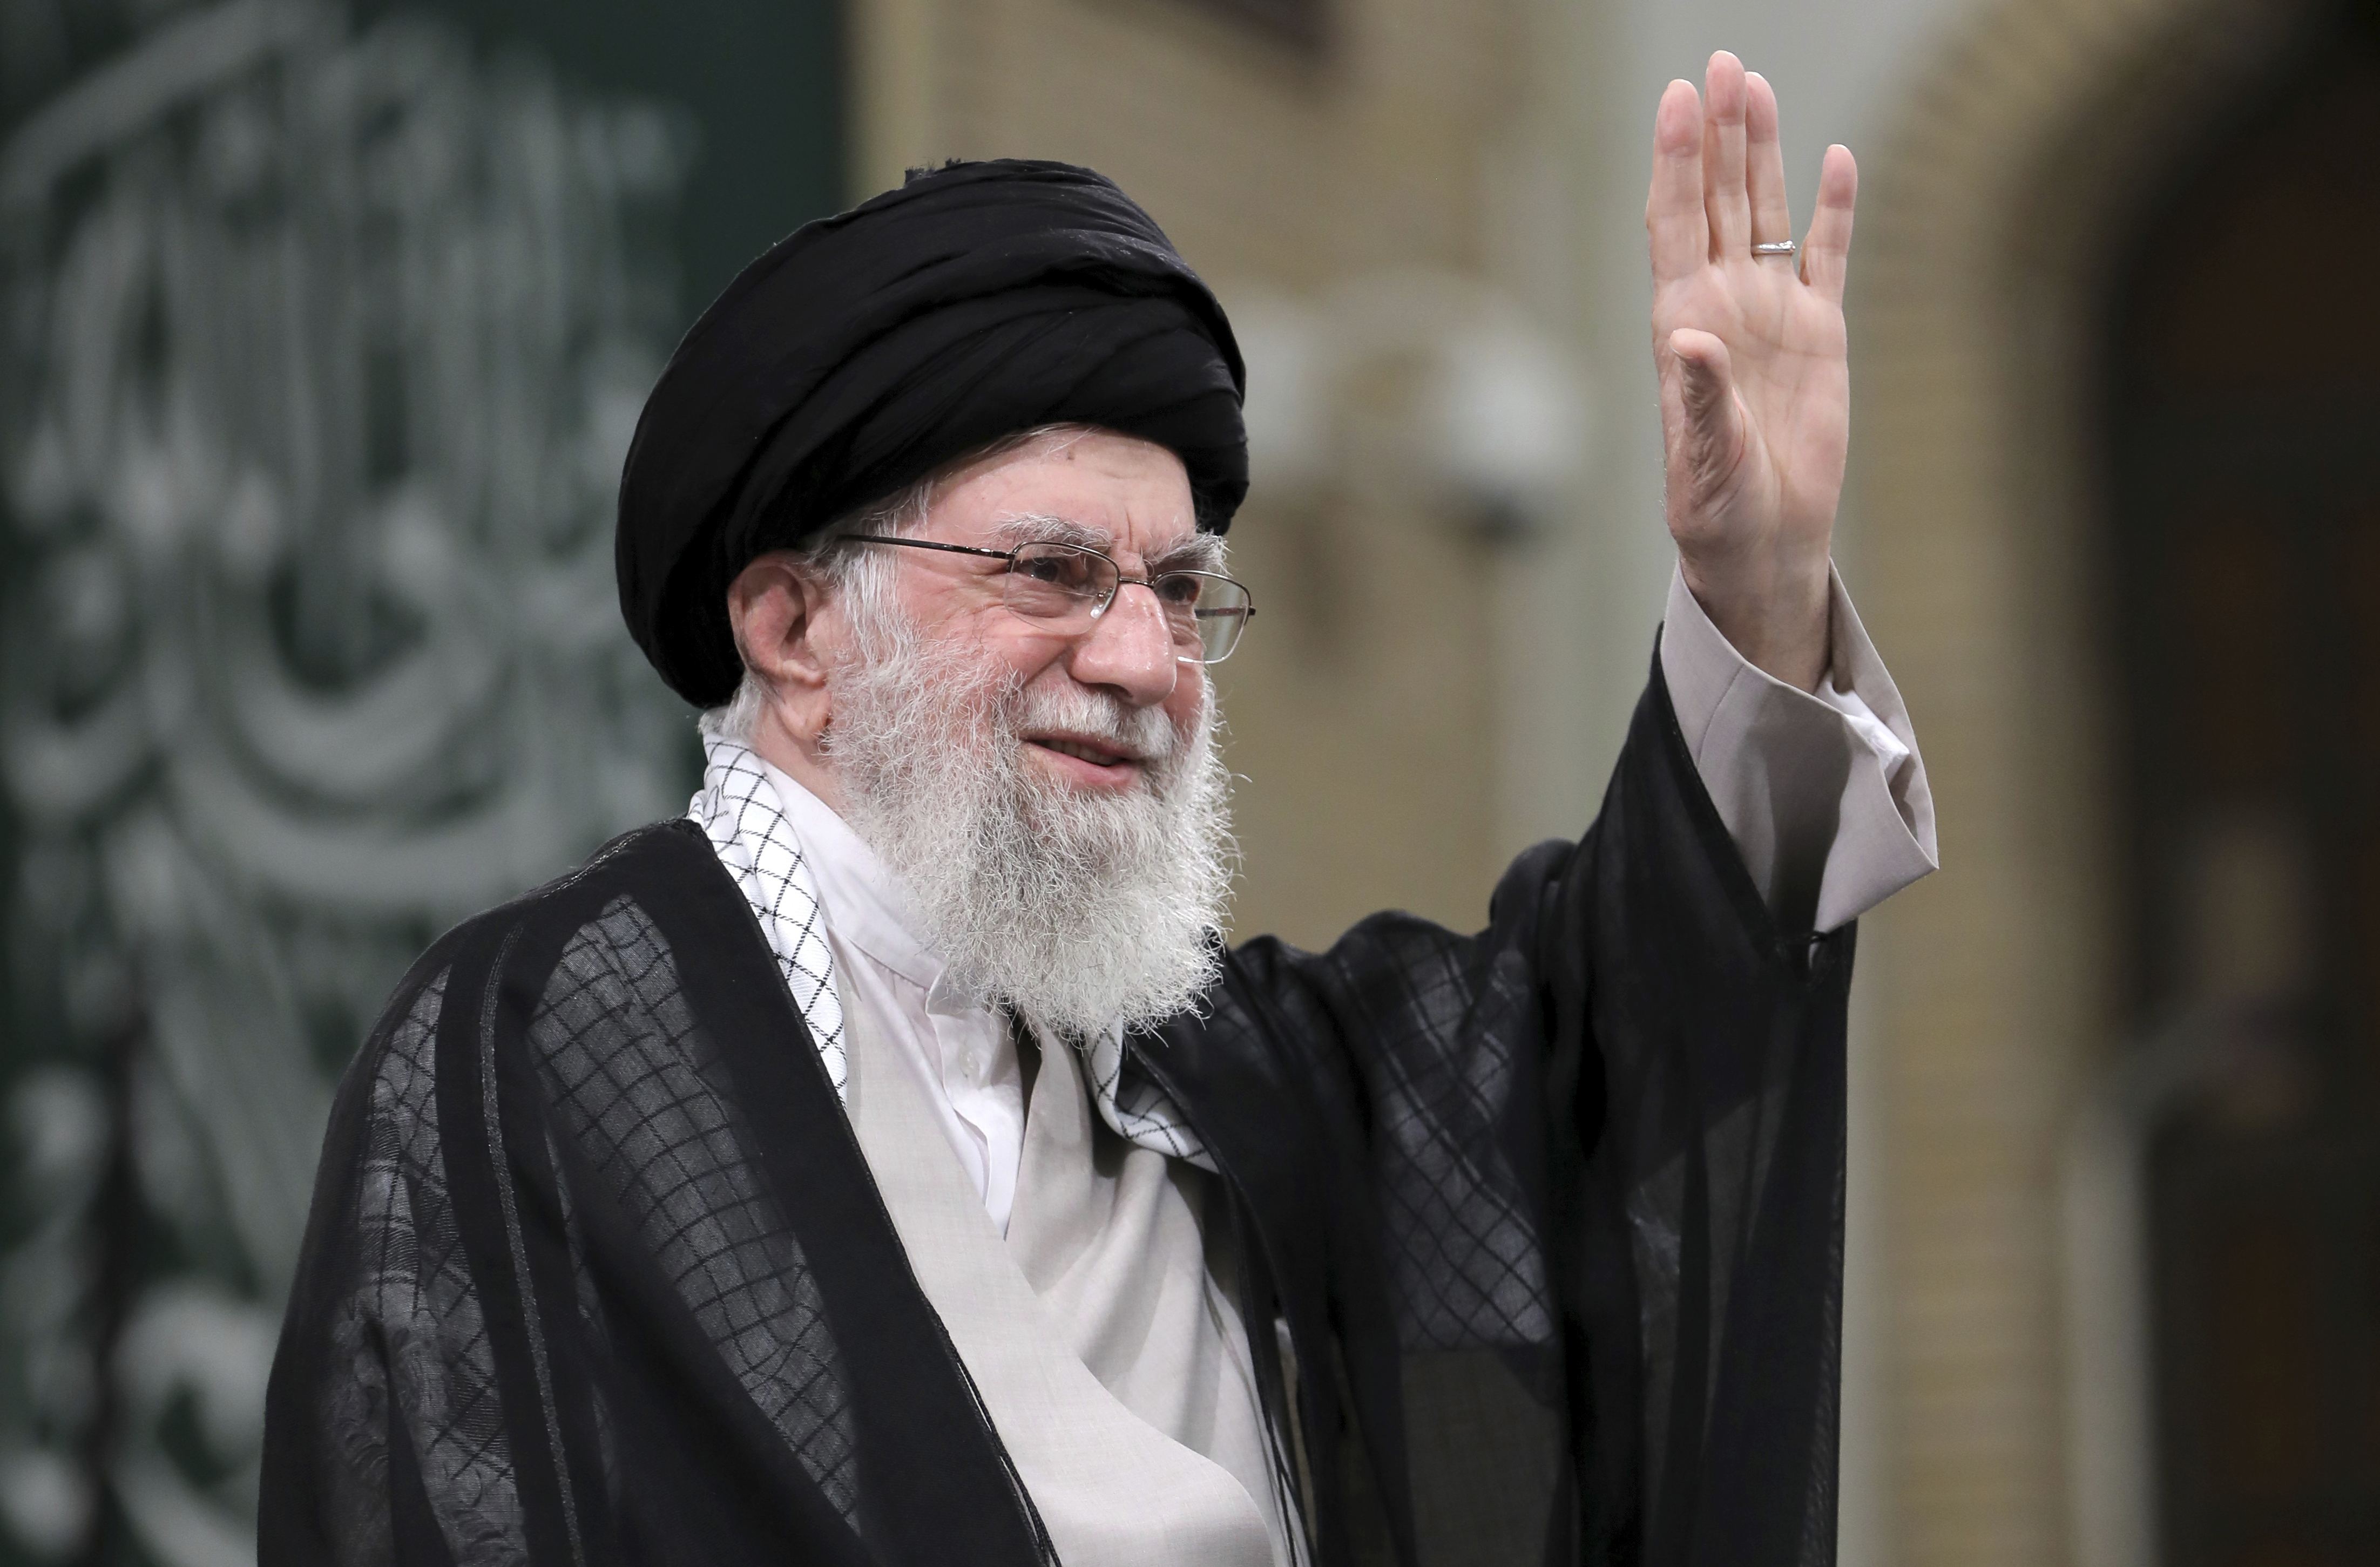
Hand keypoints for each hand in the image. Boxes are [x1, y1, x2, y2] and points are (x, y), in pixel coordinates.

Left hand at [1648, 52, 1856, 692]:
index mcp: (1682, 325)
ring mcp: (1771, 313)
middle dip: (1716, 133)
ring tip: (1754, 86)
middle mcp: (1721, 305)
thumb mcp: (1703, 460)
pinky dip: (1831, 210)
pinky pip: (1827, 256)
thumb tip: (1687, 340)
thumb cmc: (1717, 509)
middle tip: (1720, 63)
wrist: (1763, 541)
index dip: (1676, 161)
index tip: (1677, 100)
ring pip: (1764, 213)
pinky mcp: (1820, 332)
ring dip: (1761, 152)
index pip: (1674, 223)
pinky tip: (1834, 159)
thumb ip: (1697, 398)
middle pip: (1717, 199)